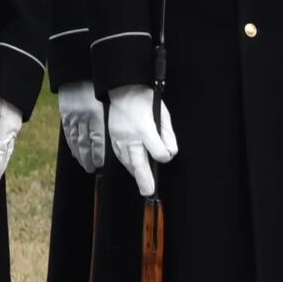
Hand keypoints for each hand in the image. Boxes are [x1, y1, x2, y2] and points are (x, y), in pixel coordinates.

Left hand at [0, 94, 24, 181]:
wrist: (10, 91)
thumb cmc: (2, 97)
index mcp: (7, 128)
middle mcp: (10, 133)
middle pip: (5, 153)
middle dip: (0, 165)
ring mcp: (10, 132)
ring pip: (6, 150)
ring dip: (2, 161)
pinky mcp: (7, 130)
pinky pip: (4, 145)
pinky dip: (1, 153)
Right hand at [57, 80, 106, 171]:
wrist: (76, 74)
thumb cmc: (93, 87)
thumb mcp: (105, 101)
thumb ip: (108, 116)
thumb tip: (117, 133)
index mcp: (95, 114)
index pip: (96, 138)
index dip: (97, 153)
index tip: (101, 164)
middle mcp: (83, 118)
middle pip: (84, 142)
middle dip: (88, 158)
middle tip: (92, 169)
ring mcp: (72, 118)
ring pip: (75, 140)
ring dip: (80, 154)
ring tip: (84, 165)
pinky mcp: (65, 116)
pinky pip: (68, 134)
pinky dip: (71, 145)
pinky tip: (75, 152)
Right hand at [106, 84, 179, 198]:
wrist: (122, 89)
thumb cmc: (144, 99)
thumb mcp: (163, 113)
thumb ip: (167, 134)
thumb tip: (170, 152)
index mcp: (144, 128)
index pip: (158, 151)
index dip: (165, 155)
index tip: (167, 153)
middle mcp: (130, 136)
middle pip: (138, 162)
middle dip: (144, 178)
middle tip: (149, 191)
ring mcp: (118, 138)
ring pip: (127, 161)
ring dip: (135, 173)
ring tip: (144, 184)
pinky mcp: (112, 137)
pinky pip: (119, 156)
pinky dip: (127, 164)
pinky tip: (132, 168)